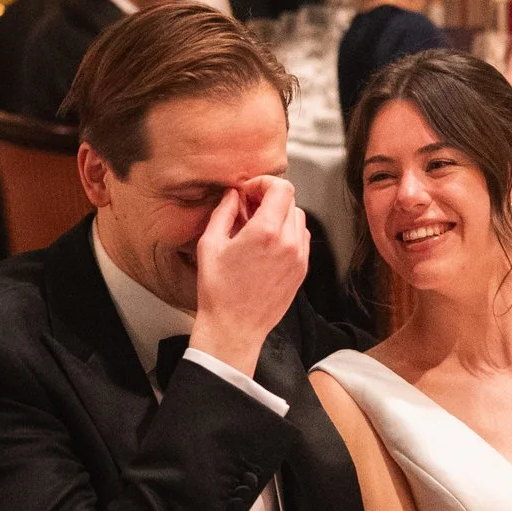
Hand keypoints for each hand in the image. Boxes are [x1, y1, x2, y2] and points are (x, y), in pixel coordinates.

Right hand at [189, 175, 310, 377]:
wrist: (234, 328)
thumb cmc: (219, 292)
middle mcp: (288, 242)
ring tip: (257, 226)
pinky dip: (287, 232)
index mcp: (265, 232)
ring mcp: (299, 257)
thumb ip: (223, 212)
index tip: (249, 191)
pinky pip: (302, 239)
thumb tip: (232, 195)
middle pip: (290, 201)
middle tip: (248, 208)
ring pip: (298, 218)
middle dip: (269, 198)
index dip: (264, 183)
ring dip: (280, 215)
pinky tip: (268, 243)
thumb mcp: (210, 245)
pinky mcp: (301, 270)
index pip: (281, 188)